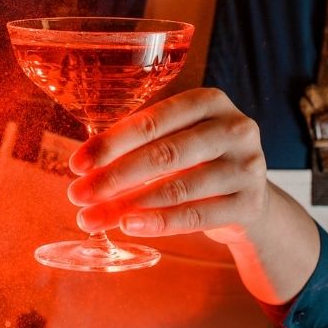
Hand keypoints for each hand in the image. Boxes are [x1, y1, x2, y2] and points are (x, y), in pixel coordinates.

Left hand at [66, 88, 269, 244]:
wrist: (249, 197)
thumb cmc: (199, 160)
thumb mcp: (177, 138)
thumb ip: (139, 142)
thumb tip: (84, 166)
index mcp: (209, 101)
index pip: (152, 121)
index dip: (111, 144)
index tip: (77, 164)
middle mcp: (234, 128)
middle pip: (164, 154)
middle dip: (114, 177)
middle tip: (78, 195)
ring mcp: (247, 167)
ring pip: (177, 188)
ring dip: (128, 205)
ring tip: (93, 218)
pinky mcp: (250, 204)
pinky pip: (196, 216)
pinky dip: (158, 223)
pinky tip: (129, 226)